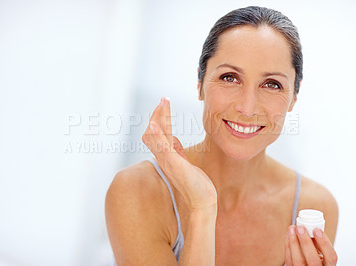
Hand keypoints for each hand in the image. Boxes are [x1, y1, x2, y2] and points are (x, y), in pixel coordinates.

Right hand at [142, 97, 217, 211]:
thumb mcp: (185, 163)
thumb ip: (177, 151)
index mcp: (167, 156)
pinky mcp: (173, 164)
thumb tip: (174, 139)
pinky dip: (156, 134)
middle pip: (153, 132)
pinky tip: (154, 123)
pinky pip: (161, 147)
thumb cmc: (195, 184)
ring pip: (155, 136)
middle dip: (157, 114)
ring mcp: (167, 161)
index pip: (159, 133)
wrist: (202, 201)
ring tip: (162, 102)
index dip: (160, 118)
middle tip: (164, 99)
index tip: (164, 103)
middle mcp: (163, 157)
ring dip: (158, 118)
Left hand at [285, 225, 337, 265]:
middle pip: (313, 260)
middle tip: (301, 228)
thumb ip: (320, 246)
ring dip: (294, 242)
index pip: (331, 257)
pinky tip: (289, 235)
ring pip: (298, 260)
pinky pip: (289, 260)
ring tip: (292, 229)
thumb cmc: (316, 260)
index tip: (317, 230)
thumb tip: (311, 229)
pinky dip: (288, 246)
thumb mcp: (323, 255)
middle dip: (306, 242)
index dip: (325, 243)